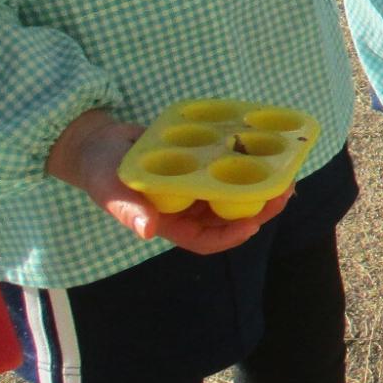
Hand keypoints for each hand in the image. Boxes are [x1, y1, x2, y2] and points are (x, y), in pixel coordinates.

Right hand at [47, 109, 291, 254]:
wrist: (98, 142)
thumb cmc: (99, 170)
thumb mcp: (109, 189)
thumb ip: (128, 209)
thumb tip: (147, 230)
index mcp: (169, 223)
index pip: (205, 239)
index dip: (230, 236)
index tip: (253, 224)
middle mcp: (186, 209)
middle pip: (228, 217)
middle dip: (259, 208)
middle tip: (284, 192)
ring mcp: (194, 189)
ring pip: (233, 195)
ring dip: (259, 187)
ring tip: (284, 173)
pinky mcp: (199, 167)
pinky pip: (226, 171)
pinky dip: (244, 165)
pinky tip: (264, 151)